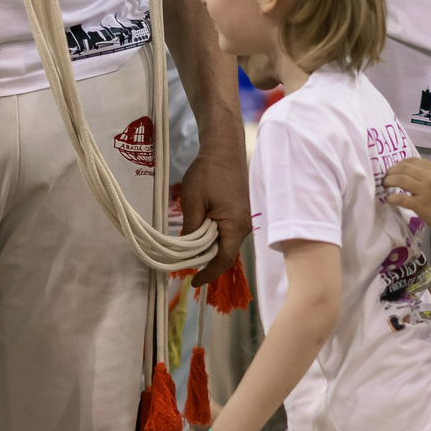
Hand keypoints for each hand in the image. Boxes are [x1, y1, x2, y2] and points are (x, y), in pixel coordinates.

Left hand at [179, 136, 250, 284]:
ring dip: (209, 246)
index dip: (208, 273)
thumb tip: (187, 250)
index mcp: (236, 226)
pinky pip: (229, 231)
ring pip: (226, 242)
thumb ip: (191, 229)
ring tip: (190, 248)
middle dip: (206, 260)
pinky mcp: (243, 211)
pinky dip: (215, 235)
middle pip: (225, 252)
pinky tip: (201, 232)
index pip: (223, 259)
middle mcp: (246, 226)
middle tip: (184, 263)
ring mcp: (246, 219)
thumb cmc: (209, 172)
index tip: (193, 281)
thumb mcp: (193, 202)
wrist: (224, 149)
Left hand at [381, 157, 430, 237]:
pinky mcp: (420, 205)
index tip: (395, 169)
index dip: (400, 163)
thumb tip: (412, 175)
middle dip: (392, 171)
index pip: (413, 161)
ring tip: (384, 185)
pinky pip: (401, 198)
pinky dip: (392, 198)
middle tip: (386, 177)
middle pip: (404, 168)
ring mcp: (425, 191)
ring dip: (389, 181)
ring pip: (400, 179)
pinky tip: (389, 199)